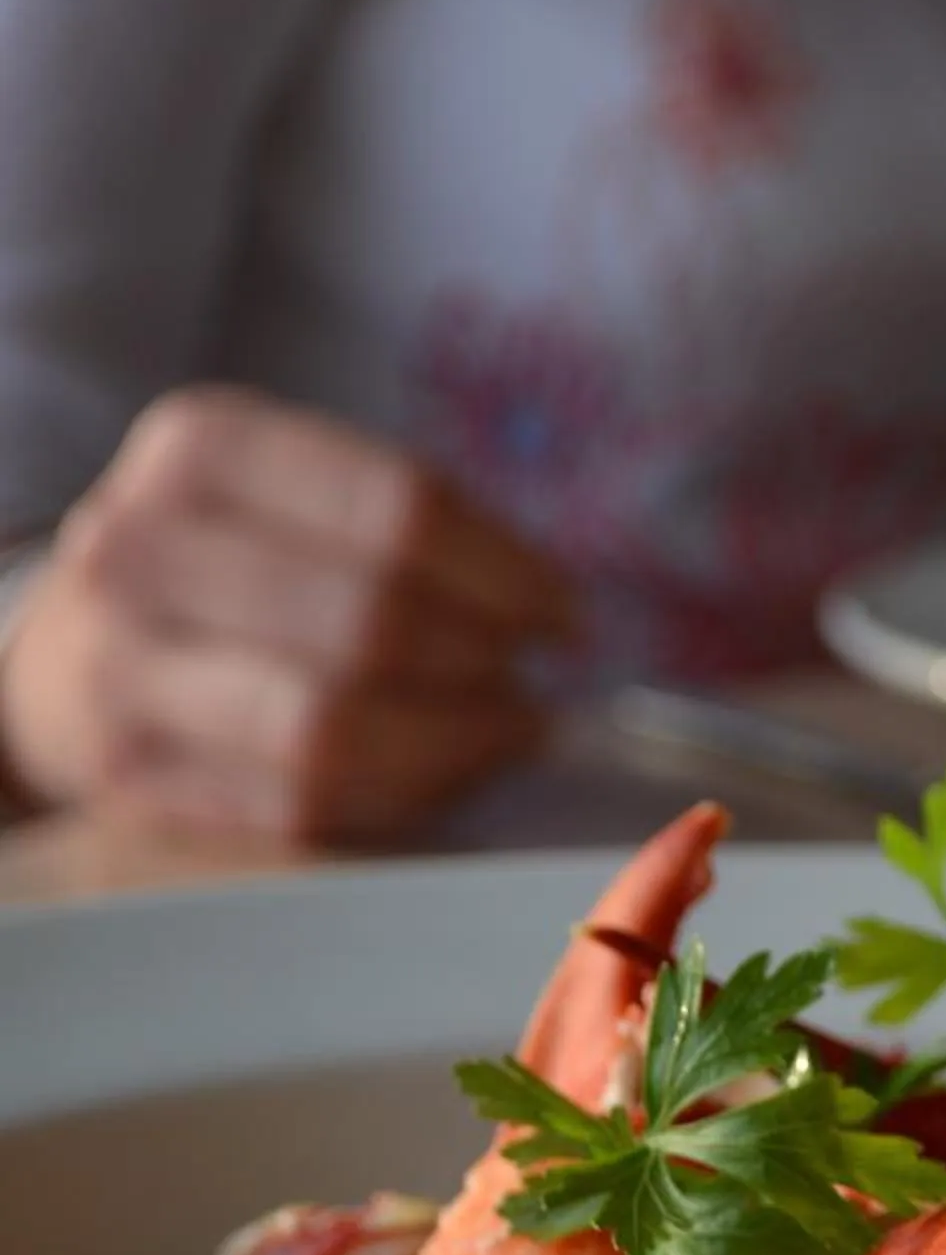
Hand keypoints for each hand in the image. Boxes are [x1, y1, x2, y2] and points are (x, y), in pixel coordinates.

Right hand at [0, 385, 576, 839]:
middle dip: (484, 663)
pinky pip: (300, 805)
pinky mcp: (132, 774)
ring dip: (455, 740)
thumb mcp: (299, 496)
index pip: (400, 510)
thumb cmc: (235, 564)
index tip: (563, 615)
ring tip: (503, 732)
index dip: (509, 573)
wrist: (73, 646)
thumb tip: (558, 613)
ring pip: (331, 725)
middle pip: (371, 621)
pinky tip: (436, 774)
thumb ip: (416, 531)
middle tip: (532, 684)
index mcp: (205, 448)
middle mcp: (141, 546)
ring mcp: (122, 666)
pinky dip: (398, 795)